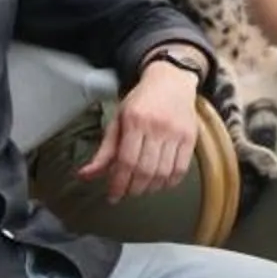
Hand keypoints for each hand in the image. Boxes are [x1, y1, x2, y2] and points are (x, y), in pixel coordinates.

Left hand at [83, 57, 203, 202]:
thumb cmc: (142, 101)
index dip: (118, 183)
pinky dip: (170, 181)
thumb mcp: (118, 120)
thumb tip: (85, 175)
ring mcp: (176, 132)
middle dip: (134, 188)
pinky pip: (181, 168)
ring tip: (143, 188)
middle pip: (145, 170)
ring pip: (163, 172)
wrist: (171, 81)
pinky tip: (161, 182)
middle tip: (127, 192)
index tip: (113, 196)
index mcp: (134, 121)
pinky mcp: (190, 137)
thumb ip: (104, 151)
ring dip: (151, 187)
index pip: (125, 161)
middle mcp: (156, 127)